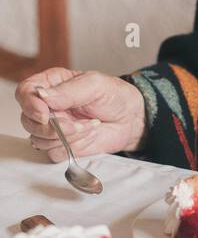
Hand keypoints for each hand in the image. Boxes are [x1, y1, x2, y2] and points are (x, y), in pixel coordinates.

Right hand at [16, 67, 147, 160]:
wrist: (132, 119)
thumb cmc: (115, 96)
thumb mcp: (95, 85)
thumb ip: (67, 91)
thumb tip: (42, 96)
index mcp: (51, 84)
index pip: (25, 92)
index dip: (30, 105)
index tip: (45, 114)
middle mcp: (48, 107)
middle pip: (28, 121)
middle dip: (52, 127)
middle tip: (76, 124)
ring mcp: (53, 127)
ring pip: (39, 140)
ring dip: (67, 137)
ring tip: (89, 126)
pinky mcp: (62, 145)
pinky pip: (54, 153)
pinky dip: (73, 147)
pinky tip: (89, 135)